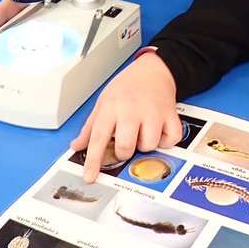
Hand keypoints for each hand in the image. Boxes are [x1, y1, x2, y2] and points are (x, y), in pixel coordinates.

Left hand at [69, 52, 180, 182]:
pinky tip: (159, 131)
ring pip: (149, 145)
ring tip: (143, 131)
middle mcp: (132, 109)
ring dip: (145, 144)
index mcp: (111, 106)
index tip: (89, 177)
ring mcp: (153, 111)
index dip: (93, 160)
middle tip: (125, 141)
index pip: (98, 137)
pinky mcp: (171, 114)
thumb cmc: (127, 87)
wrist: (154, 70)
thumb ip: (91, 127)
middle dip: (124, 151)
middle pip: (126, 146)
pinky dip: (165, 141)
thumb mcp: (104, 101)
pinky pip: (170, 140)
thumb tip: (77, 146)